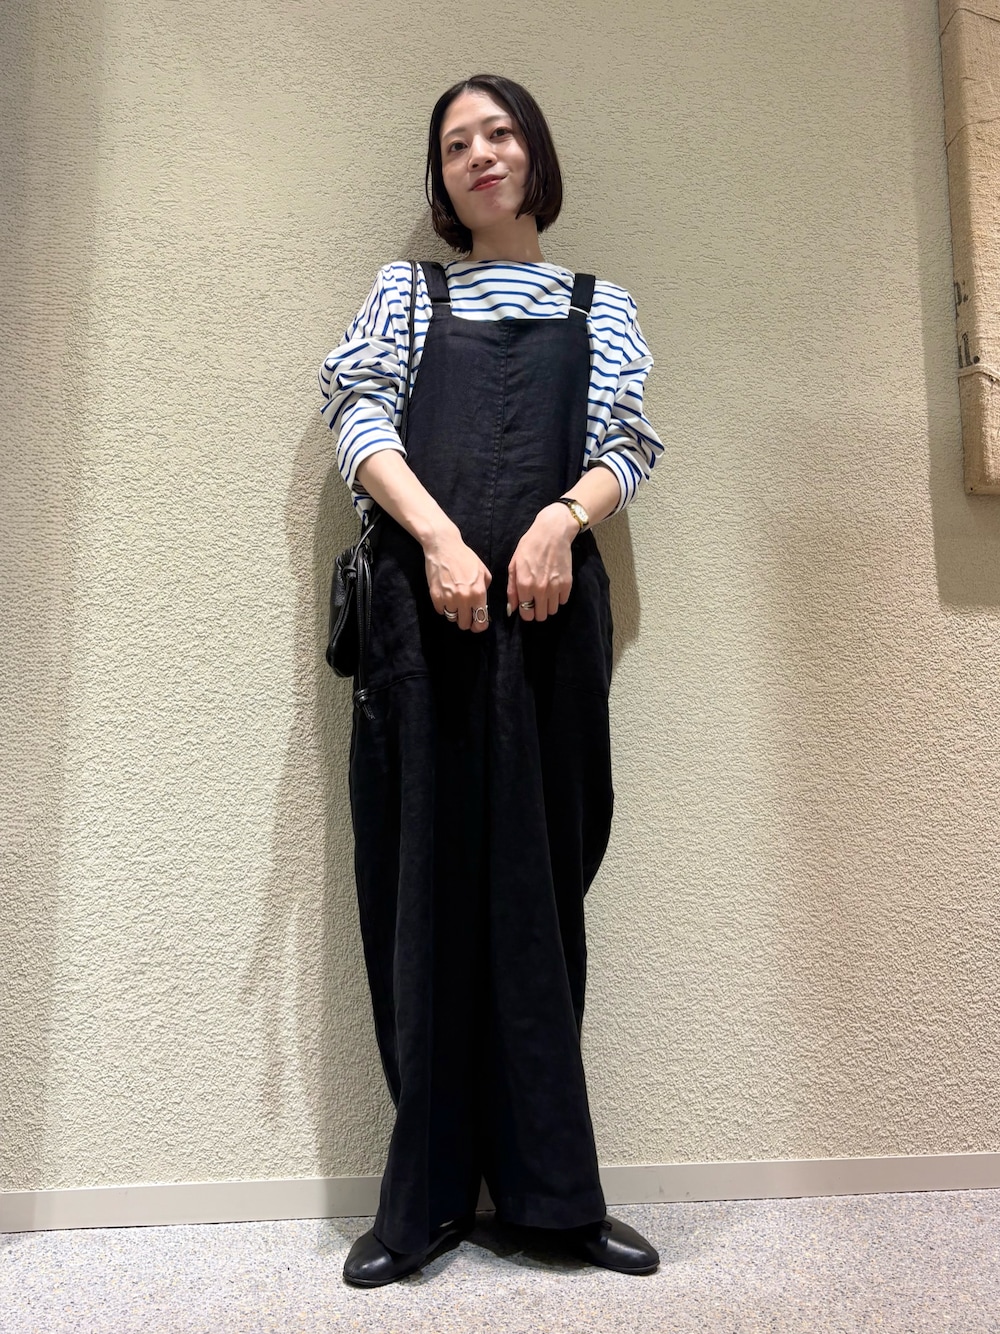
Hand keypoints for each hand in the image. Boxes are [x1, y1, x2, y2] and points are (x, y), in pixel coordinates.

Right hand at [423, 524, 491, 631]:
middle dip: (467, 620)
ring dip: (455, 613)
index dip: (480, 625)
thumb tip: (483, 605)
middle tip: (466, 612)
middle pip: (464, 625)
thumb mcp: (483, 572)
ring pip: (452, 619)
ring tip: (456, 602)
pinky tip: (446, 596)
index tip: (478, 623)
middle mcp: (464, 599)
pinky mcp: (435, 596)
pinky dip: (444, 607)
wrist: (443, 547)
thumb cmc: (465, 557)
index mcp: (478, 593)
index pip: (480, 622)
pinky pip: (441, 611)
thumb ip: (485, 590)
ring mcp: (448, 599)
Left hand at [506, 503, 577, 621]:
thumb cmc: (530, 546)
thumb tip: (512, 609)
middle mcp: (540, 589)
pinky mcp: (567, 583)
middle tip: (536, 602)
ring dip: (548, 606)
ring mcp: (555, 587)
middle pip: (540, 616)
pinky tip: (554, 588)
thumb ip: (512, 589)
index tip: (526, 606)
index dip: (525, 613)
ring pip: (552, 611)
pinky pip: (563, 602)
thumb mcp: (514, 565)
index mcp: (525, 585)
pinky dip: (558, 598)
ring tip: (545, 595)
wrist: (552, 533)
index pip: (526, 614)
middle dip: (536, 611)